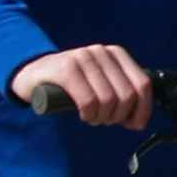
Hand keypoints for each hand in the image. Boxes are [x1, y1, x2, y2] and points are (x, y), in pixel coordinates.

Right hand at [13, 43, 151, 127]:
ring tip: (92, 117)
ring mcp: (83, 58)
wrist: (33, 74)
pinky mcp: (66, 70)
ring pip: (108, 100)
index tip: (135, 124)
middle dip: (118, 116)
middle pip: (127, 95)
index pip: (143, 84)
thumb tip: (139, 120)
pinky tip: (84, 114)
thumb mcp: (100, 82)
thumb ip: (121, 94)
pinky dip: (89, 114)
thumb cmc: (72, 83)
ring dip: (101, 118)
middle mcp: (102, 52)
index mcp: (116, 54)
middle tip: (105, 120)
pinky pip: (88, 101)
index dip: (143, 109)